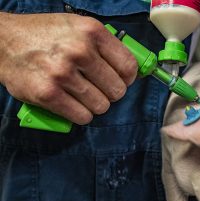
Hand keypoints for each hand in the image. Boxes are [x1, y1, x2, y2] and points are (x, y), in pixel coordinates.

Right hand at [0, 13, 136, 124]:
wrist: (2, 41)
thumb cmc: (44, 35)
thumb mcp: (77, 26)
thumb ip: (104, 45)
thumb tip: (130, 70)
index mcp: (92, 31)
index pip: (128, 66)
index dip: (128, 78)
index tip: (122, 80)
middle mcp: (79, 50)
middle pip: (117, 90)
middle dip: (111, 93)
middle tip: (99, 89)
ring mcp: (63, 73)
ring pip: (102, 106)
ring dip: (95, 105)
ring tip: (84, 96)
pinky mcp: (48, 94)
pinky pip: (83, 116)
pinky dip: (82, 115)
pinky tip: (74, 105)